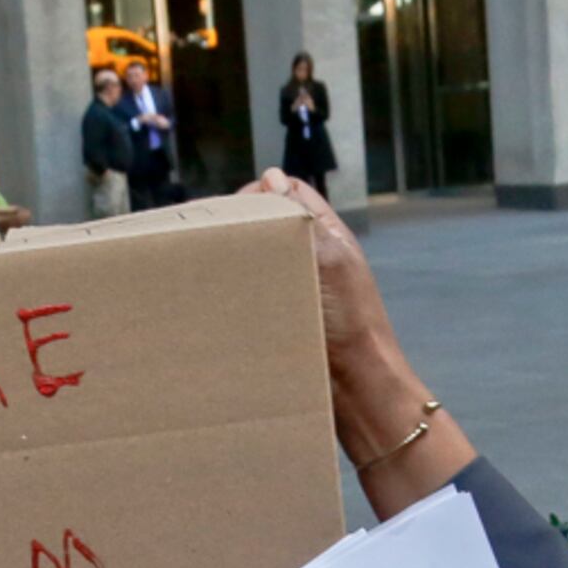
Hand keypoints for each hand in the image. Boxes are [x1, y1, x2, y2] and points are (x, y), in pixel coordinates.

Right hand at [244, 173, 466, 506]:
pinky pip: (256, 296)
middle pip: (269, 226)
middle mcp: (313, 258)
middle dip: (241, 228)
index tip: (233, 211)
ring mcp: (299, 290)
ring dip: (236, 263)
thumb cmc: (351, 324)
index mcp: (327, 236)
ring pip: (259, 262)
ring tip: (208, 269)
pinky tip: (219, 300)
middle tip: (211, 240)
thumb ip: (301, 220)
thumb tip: (273, 177)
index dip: (261, 193)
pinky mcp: (285, 320)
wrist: (359, 390)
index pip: (289, 194)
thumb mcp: (329, 261)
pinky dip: (238, 294)